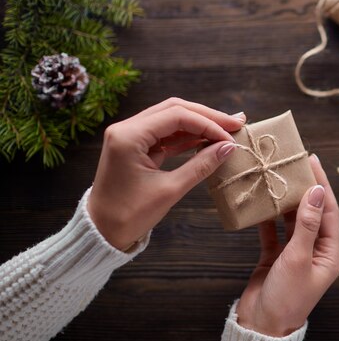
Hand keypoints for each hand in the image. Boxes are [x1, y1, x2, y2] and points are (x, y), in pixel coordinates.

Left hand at [88, 97, 245, 250]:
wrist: (101, 231)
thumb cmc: (130, 215)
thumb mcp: (170, 190)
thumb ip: (201, 166)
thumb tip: (228, 148)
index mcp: (129, 136)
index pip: (177, 116)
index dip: (208, 124)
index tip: (230, 138)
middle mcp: (127, 128)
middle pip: (174, 109)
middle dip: (207, 116)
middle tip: (236, 122)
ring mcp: (130, 135)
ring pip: (171, 119)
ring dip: (199, 124)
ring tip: (227, 129)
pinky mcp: (135, 146)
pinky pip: (165, 134)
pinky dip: (187, 136)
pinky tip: (207, 141)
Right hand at [236, 155, 338, 336]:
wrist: (261, 327)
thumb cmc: (286, 298)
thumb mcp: (298, 258)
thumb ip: (306, 224)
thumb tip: (316, 192)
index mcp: (329, 254)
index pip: (328, 211)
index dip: (321, 185)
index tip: (312, 162)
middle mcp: (315, 251)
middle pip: (312, 212)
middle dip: (305, 188)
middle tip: (294, 163)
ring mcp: (295, 254)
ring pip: (293, 220)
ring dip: (286, 201)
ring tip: (278, 177)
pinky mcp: (276, 257)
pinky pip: (274, 232)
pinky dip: (268, 219)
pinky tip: (262, 203)